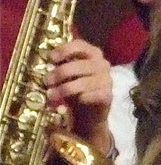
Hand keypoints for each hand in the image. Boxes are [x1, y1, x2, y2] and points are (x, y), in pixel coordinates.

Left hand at [45, 39, 113, 154]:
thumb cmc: (76, 93)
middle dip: (60, 74)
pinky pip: (95, 95)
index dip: (66, 50)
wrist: (90, 118)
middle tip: (47, 82)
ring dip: (66, 89)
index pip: (82, 46)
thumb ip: (61, 67)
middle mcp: (103, 66)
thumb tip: (47, 60)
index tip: (51, 58)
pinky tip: (73, 104)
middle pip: (80, 65)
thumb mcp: (67, 77)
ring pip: (85, 81)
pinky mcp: (110, 98)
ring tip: (53, 96)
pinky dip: (82, 99)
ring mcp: (108, 82)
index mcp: (94, 56)